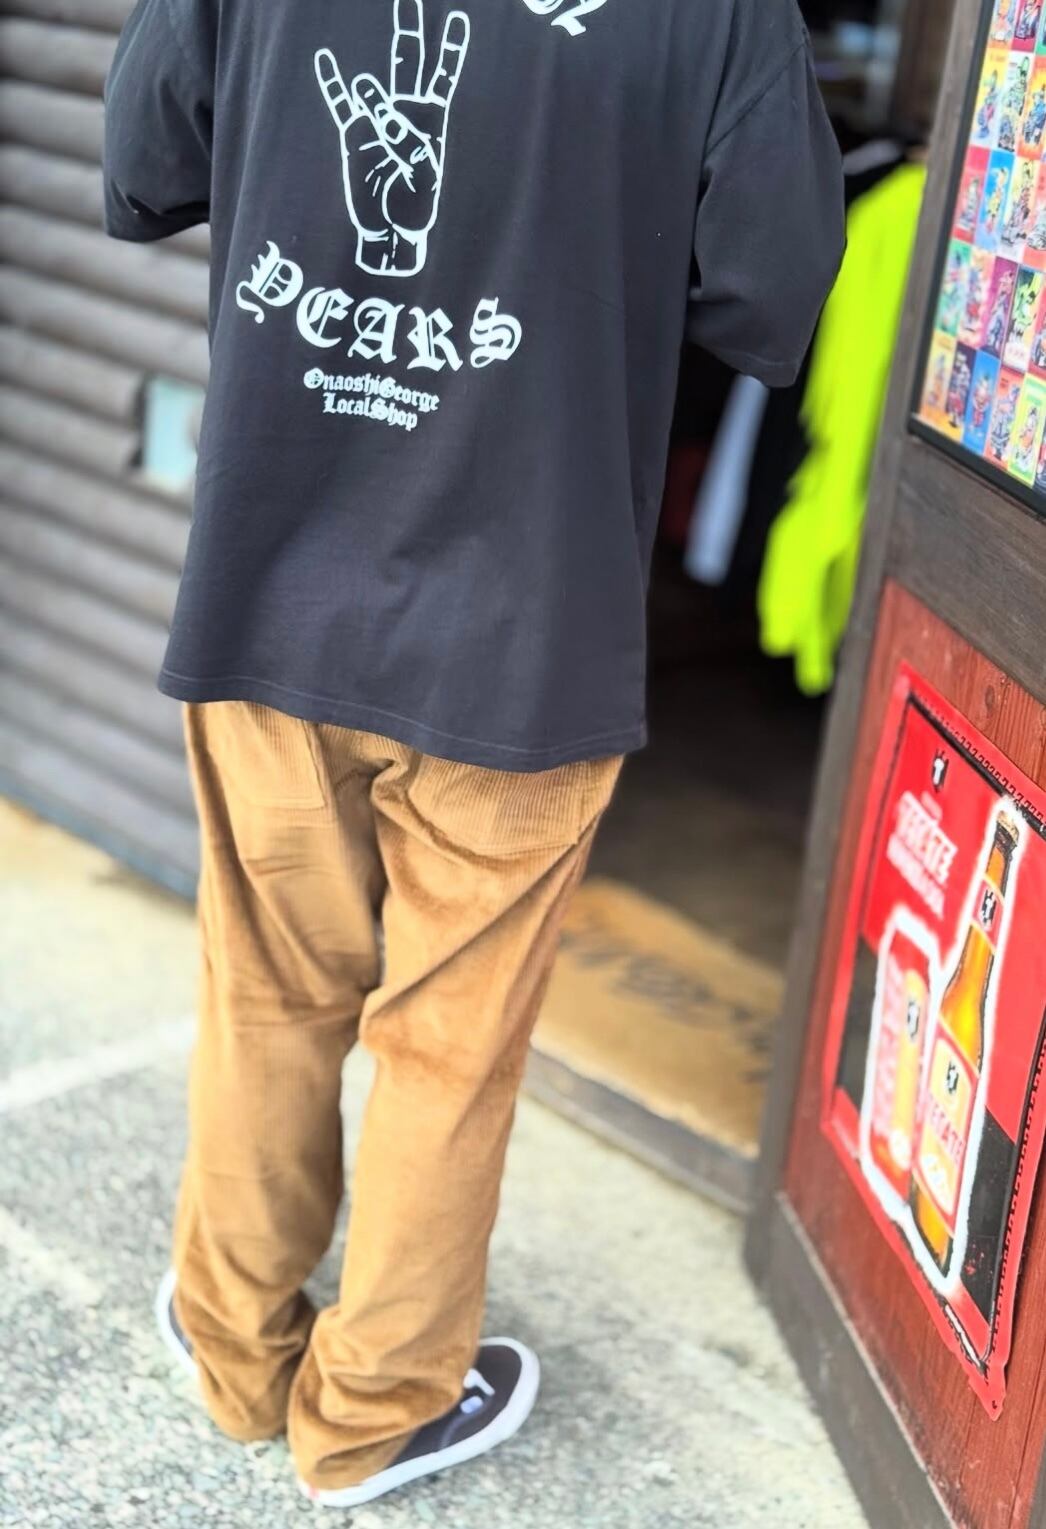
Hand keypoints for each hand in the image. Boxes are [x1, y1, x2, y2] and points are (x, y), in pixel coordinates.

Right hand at [315, 0, 469, 277]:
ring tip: (372, 107)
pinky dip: (332, 82)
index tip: (459, 18)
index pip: (442, 77)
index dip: (451, 49)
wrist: (389, 231)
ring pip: (373, 87)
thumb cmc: (414, 210)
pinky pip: (341, 103)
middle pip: (408, 59)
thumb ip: (409, 146)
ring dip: (373, 95)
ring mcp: (377, 121)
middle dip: (410, 26)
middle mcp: (404, 113)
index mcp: (430, 121)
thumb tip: (385, 114)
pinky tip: (325, 59)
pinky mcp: (354, 136)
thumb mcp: (423, 181)